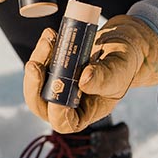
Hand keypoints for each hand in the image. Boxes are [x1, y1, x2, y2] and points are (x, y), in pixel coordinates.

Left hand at [23, 15, 157, 132]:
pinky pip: (40, 62)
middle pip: (41, 104)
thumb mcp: (119, 71)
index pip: (63, 122)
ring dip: (38, 60)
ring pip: (36, 81)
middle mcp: (67, 103)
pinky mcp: (53, 68)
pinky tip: (50, 35)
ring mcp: (58, 85)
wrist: (120, 45)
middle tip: (35, 65)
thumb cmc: (123, 64)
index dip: (56, 113)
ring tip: (49, 40)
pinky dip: (43, 49)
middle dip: (34, 84)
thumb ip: (104, 78)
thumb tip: (83, 80)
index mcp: (84, 113)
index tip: (58, 96)